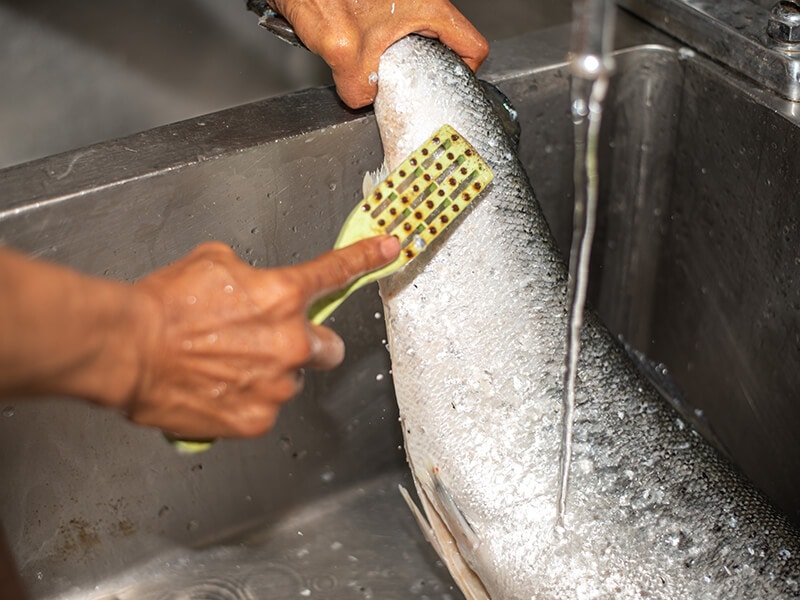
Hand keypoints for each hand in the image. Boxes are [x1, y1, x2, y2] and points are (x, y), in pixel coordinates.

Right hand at [127, 236, 399, 438]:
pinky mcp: (257, 419)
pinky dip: (247, 401)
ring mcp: (276, 385)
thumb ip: (251, 276)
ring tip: (226, 368)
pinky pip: (265, 409)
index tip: (389, 250)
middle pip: (328, 348)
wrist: (129, 348)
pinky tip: (218, 389)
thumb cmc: (165, 304)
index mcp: (283, 295)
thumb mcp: (213, 263)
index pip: (336, 272)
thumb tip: (254, 288)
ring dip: (271, 374)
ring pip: (290, 381)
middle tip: (274, 344)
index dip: (367, 259)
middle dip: (309, 346)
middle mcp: (290, 342)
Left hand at [270, 0, 488, 107]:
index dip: (466, 73)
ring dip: (400, 62)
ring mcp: (403, 4)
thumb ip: (359, 89)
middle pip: (445, 47)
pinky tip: (361, 58)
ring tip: (379, 72)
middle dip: (425, 72)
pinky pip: (395, 36)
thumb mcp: (342, 52)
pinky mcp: (384, 7)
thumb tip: (364, 101)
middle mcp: (421, 2)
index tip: (446, 89)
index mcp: (428, 7)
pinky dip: (382, 50)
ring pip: (418, 43)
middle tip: (406, 87)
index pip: (473, 46)